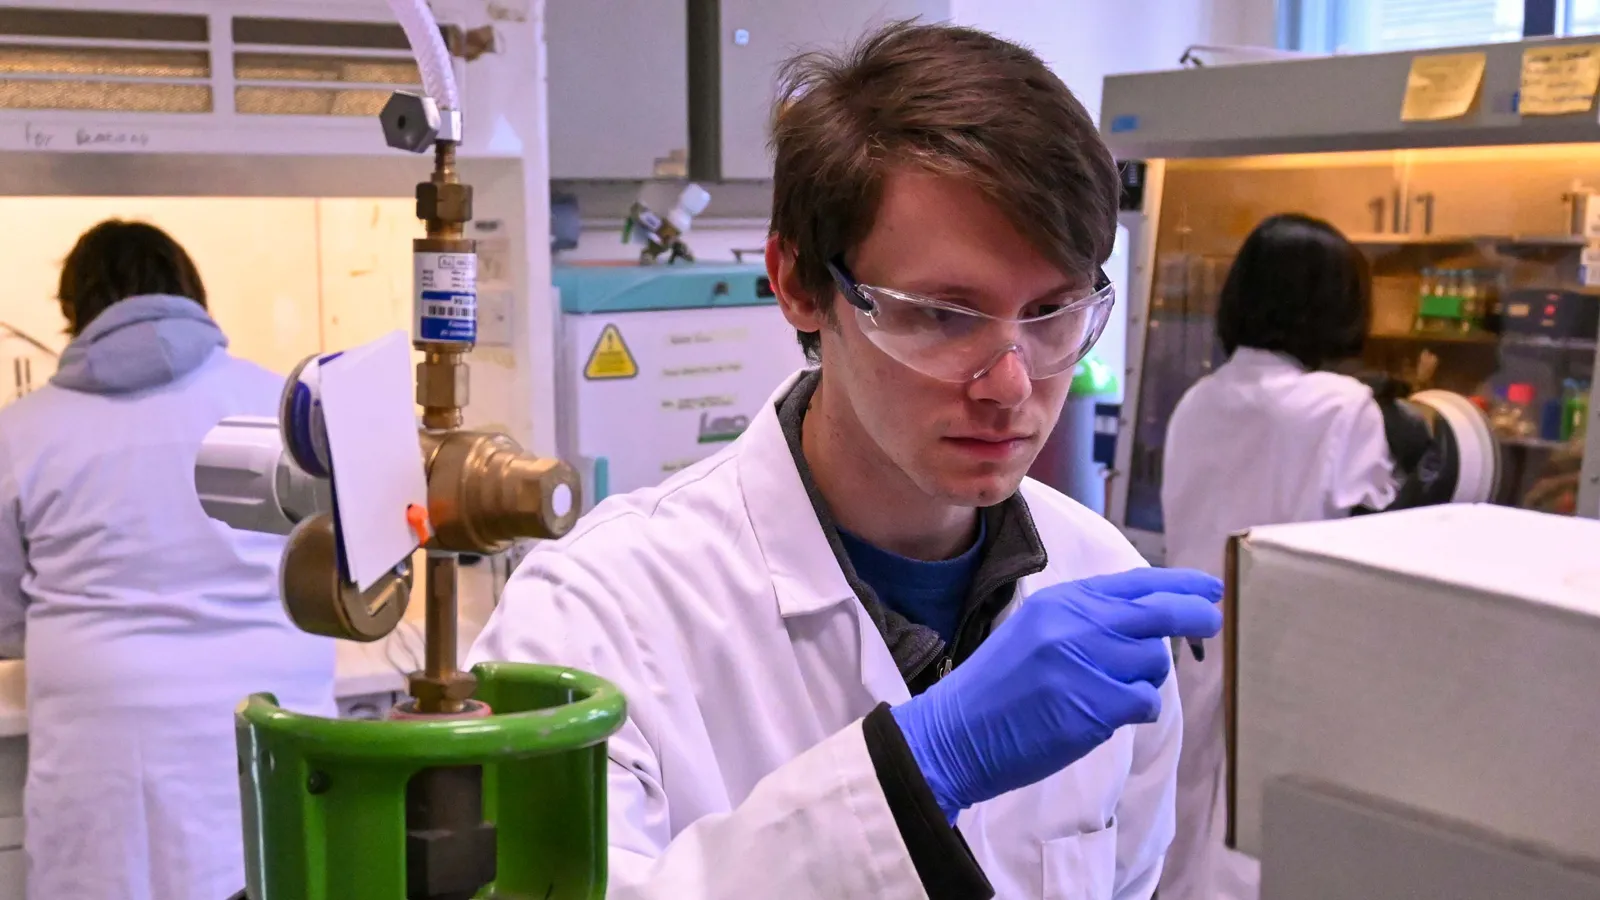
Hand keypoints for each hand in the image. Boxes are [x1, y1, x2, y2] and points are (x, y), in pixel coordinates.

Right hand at [891, 567, 1222, 821]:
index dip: (1179, 584)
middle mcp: (1075, 624)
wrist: (956, 733)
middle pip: (1158, 613)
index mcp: (1061, 602)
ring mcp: (1084, 663)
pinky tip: (1103, 716)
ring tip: (1106, 695)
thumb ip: (1085, 622)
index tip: (1209, 588)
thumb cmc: (997, 690)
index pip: (1134, 583)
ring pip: (1154, 662)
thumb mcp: (1036, 632)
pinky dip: (1134, 711)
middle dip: (1194, 615)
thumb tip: (1148, 624)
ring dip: (1144, 680)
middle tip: (1212, 621)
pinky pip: (1144, 702)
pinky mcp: (1093, 705)